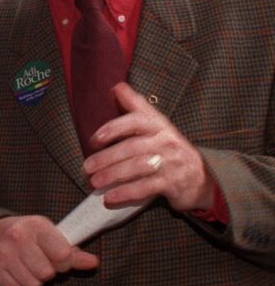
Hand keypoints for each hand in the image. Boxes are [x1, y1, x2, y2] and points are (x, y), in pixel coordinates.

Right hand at [0, 215, 97, 285]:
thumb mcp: (49, 235)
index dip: (64, 263)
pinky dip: (19, 285)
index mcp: (37, 226)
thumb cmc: (27, 234)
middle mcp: (18, 237)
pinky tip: (15, 272)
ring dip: (33, 281)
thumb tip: (93, 263)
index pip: (63, 255)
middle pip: (47, 273)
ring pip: (32, 285)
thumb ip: (72, 251)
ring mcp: (3, 253)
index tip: (59, 259)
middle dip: (47, 272)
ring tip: (27, 267)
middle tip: (40, 263)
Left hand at [84, 82, 214, 211]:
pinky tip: (109, 197)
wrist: (200, 179)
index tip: (94, 139)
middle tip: (86, 167)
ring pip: (137, 167)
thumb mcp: (157, 126)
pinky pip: (146, 188)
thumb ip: (136, 107)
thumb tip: (116, 87)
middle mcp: (166, 141)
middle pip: (132, 147)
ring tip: (94, 182)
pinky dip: (125, 193)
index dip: (114, 128)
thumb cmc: (170, 150)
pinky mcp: (173, 183)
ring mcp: (171, 162)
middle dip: (107, 158)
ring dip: (112, 175)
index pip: (136, 121)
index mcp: (160, 125)